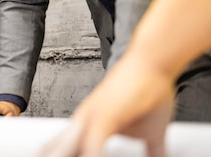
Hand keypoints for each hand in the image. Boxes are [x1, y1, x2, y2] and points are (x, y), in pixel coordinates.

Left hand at [36, 55, 174, 156]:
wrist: (153, 63)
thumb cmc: (148, 91)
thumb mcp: (151, 132)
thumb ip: (151, 151)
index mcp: (86, 126)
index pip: (65, 150)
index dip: (58, 156)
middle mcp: (83, 122)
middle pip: (58, 150)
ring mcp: (90, 118)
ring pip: (67, 150)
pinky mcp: (103, 117)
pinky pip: (91, 148)